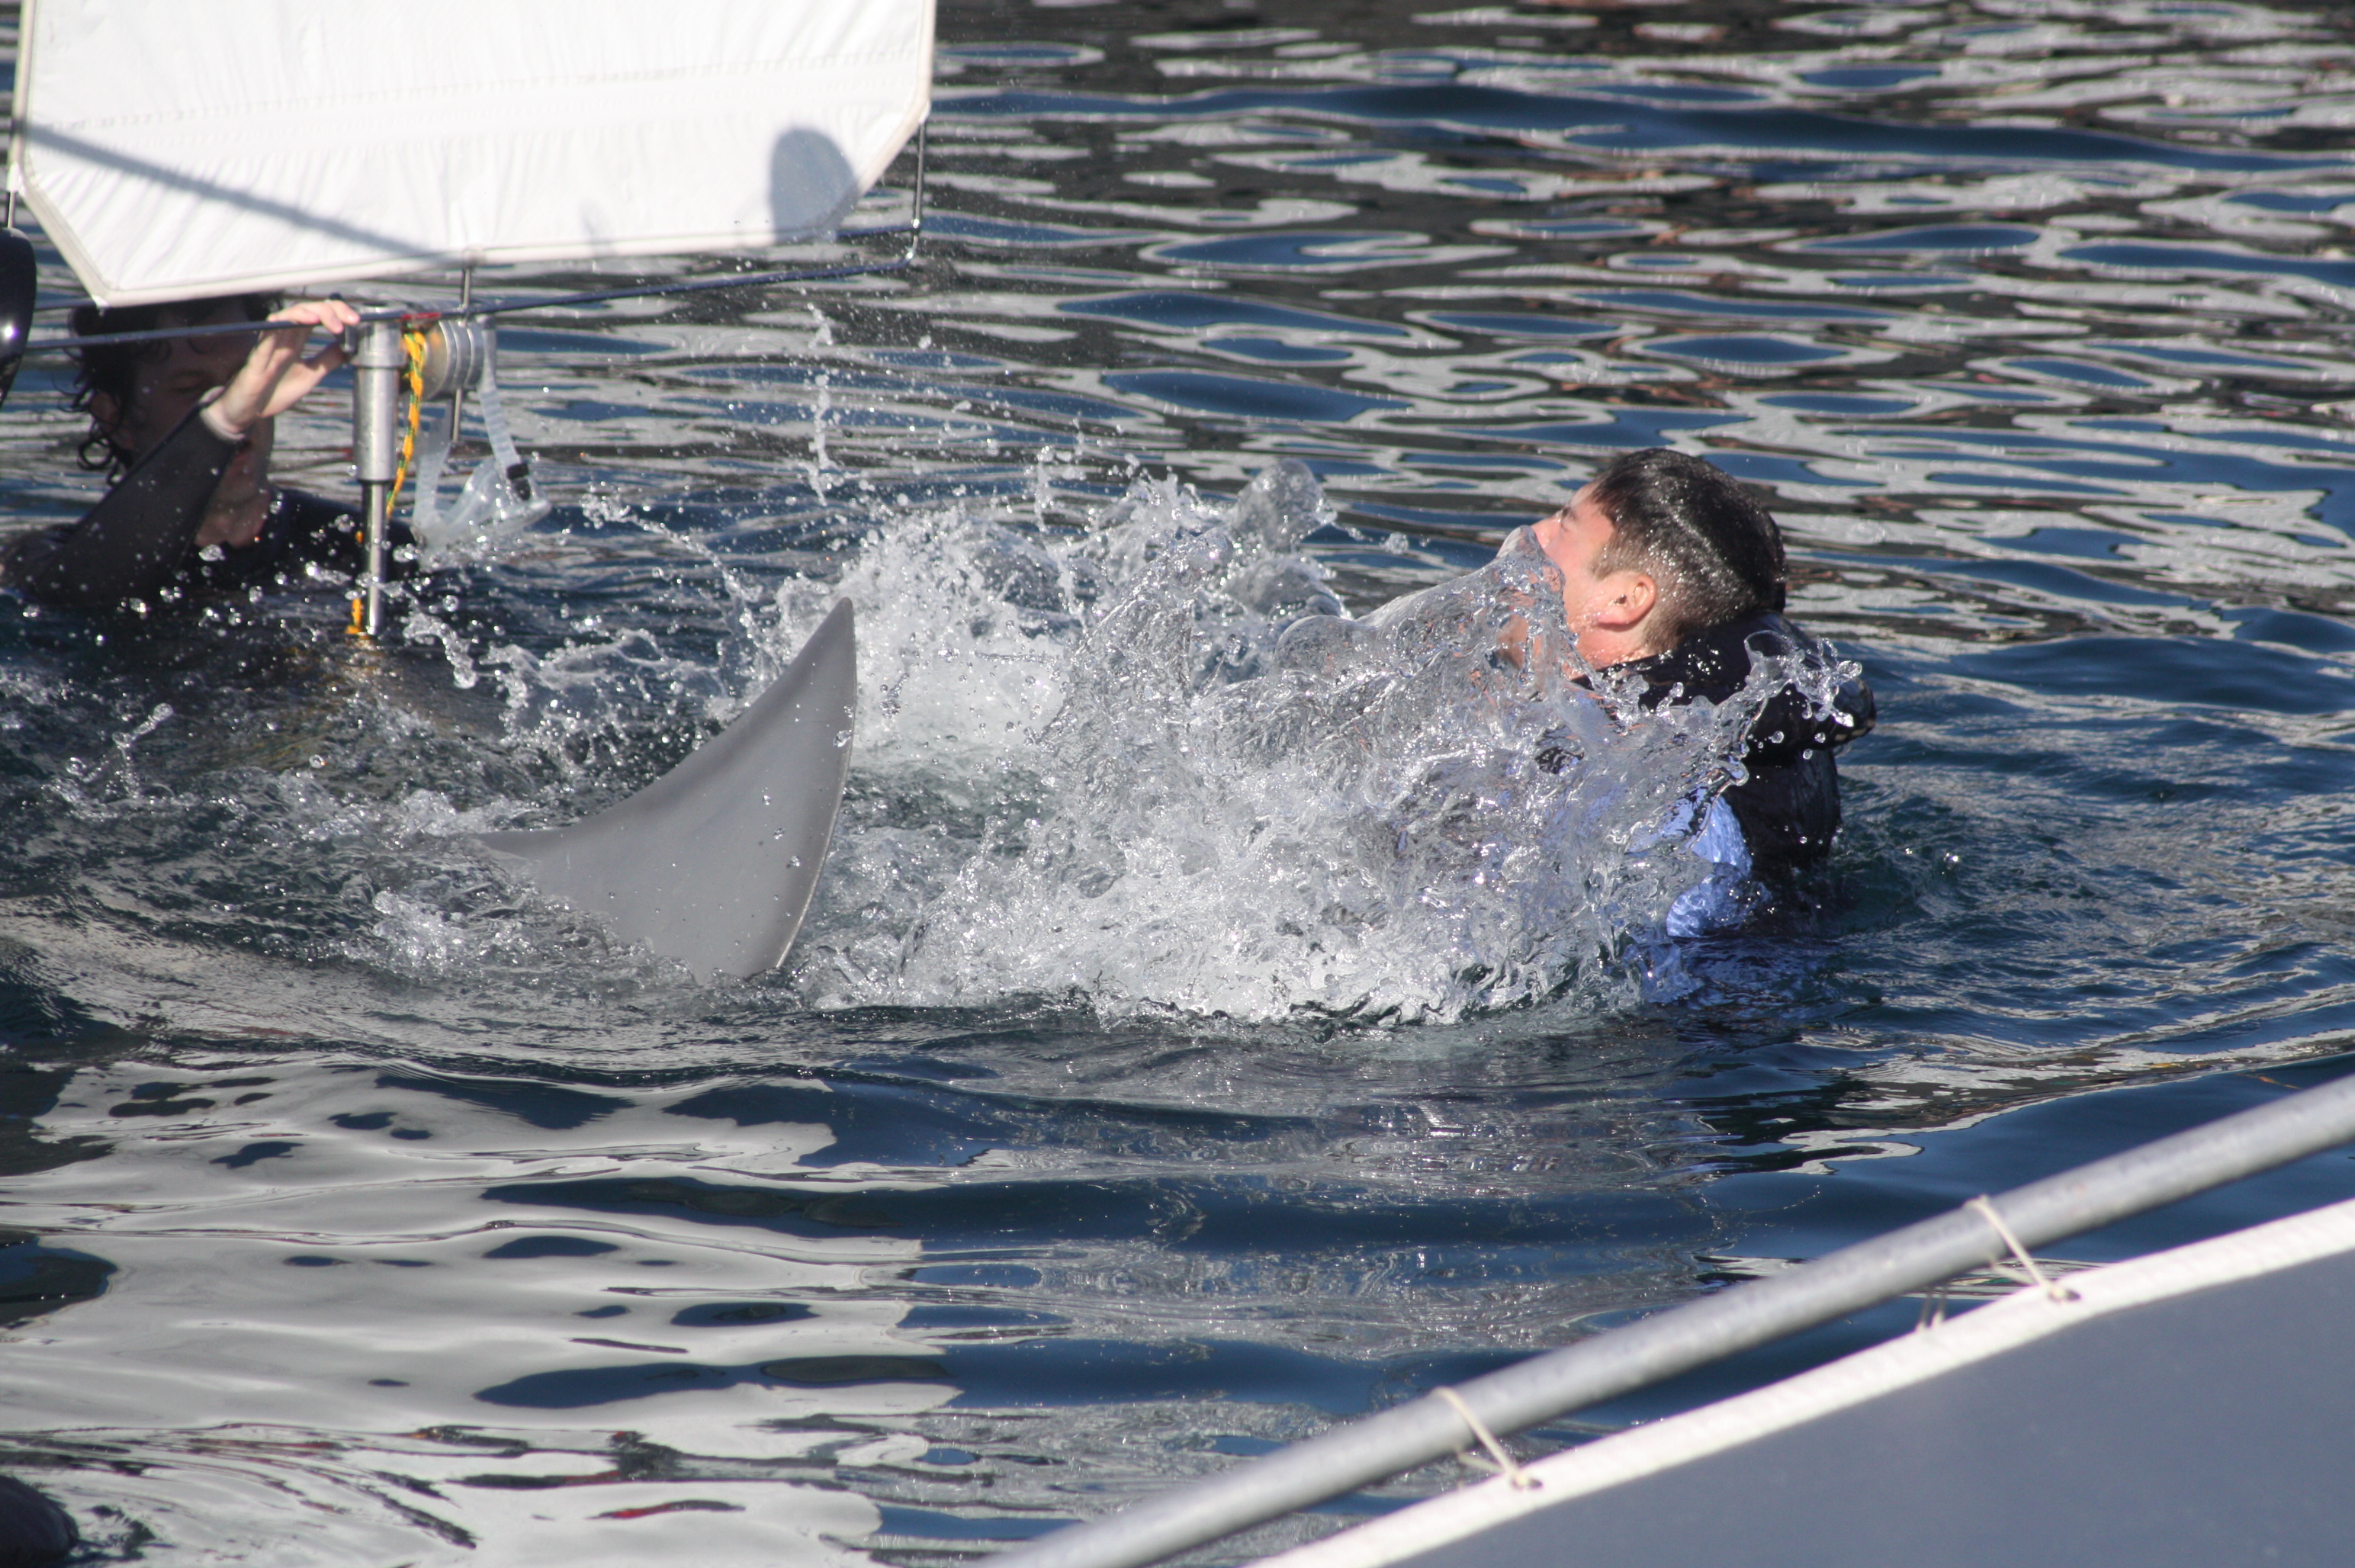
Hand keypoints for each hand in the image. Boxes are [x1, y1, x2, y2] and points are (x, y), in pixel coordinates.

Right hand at [203, 298, 360, 438]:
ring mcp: (270, 344)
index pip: (318, 315)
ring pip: (285, 316)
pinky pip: (266, 336)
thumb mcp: (311, 375)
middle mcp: (284, 337)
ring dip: (306, 312)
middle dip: (329, 310)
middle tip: (349, 320)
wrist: (251, 411)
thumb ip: (327, 360)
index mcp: (297, 340)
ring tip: (322, 319)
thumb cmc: (276, 391)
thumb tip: (350, 348)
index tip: (356, 321)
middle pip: (305, 310)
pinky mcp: (258, 357)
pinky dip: (279, 326)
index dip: (337, 312)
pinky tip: (293, 323)